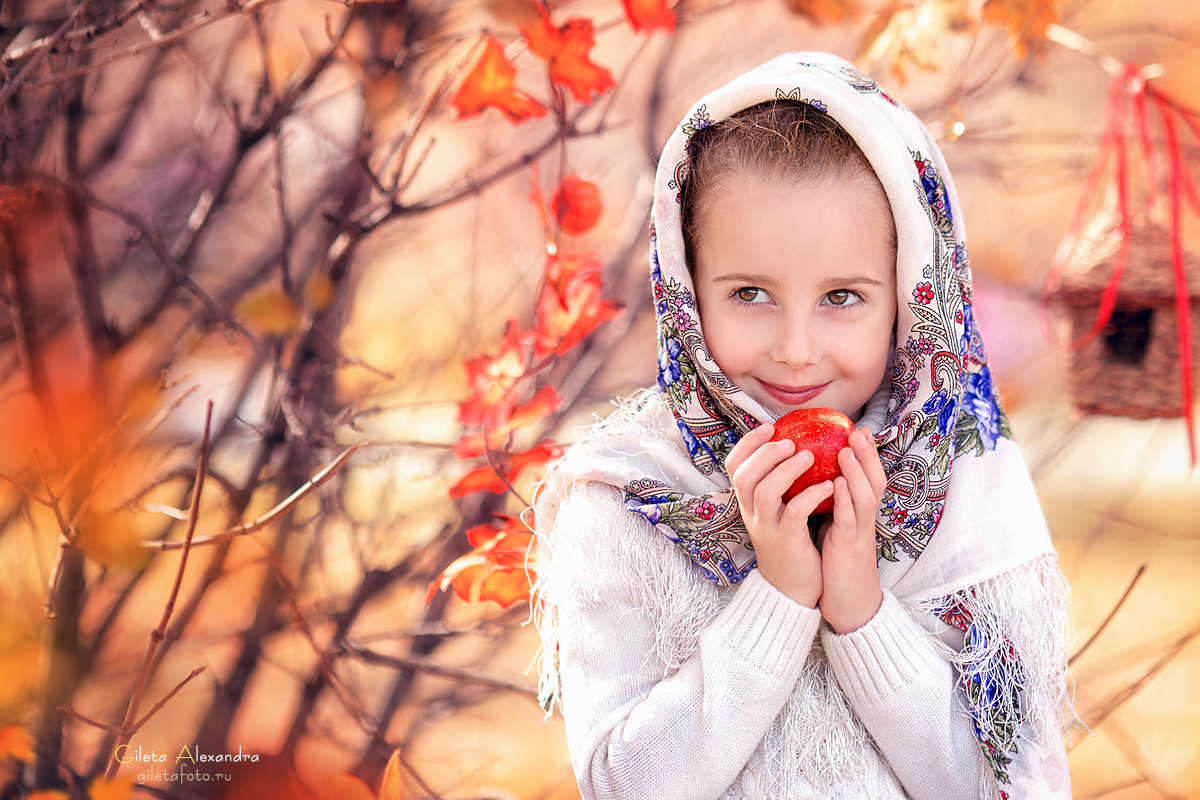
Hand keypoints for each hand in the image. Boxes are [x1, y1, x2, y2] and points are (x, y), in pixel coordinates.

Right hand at [725, 423, 833, 606]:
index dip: (748, 444)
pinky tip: (827, 485)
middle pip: (744, 476)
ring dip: (786, 470)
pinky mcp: (787, 541)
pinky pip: (794, 513)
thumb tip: (795, 445)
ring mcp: (767, 528)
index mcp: (747, 502)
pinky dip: (809, 495)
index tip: (770, 427)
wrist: (792, 587)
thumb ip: (779, 482)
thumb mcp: (777, 510)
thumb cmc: (790, 541)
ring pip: (764, 492)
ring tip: (809, 456)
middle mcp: (751, 513)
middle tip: (789, 440)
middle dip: (765, 453)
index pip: (734, 467)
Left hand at [817, 427, 887, 633]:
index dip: (866, 454)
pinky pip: (848, 521)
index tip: (858, 429)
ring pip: (865, 498)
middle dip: (867, 455)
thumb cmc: (839, 561)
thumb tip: (821, 477)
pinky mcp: (849, 548)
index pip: (869, 477)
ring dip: (856, 472)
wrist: (850, 602)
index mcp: (861, 512)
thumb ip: (834, 502)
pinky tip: (835, 485)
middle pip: (873, 481)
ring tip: (847, 449)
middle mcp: (866, 519)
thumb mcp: (837, 526)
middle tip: (858, 430)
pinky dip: (844, 501)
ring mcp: (860, 533)